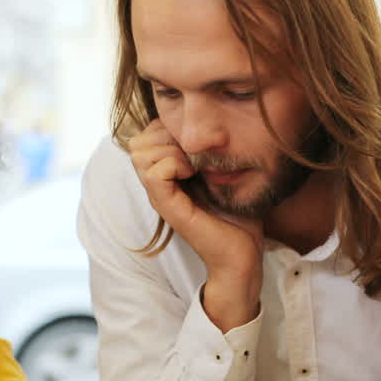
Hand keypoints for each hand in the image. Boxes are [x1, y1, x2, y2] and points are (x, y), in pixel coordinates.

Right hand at [128, 120, 262, 330]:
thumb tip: (210, 125)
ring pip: (139, 152)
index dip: (168, 127)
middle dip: (165, 134)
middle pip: (138, 141)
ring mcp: (160, 197)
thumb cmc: (238, 216)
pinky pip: (154, 173)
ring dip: (170, 148)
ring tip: (194, 161)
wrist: (243, 254)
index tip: (196, 140)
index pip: (147, 134)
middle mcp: (158, 186)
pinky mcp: (169, 208)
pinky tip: (194, 172)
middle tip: (194, 150)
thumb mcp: (223, 173)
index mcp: (168, 176)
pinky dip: (174, 163)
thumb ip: (209, 150)